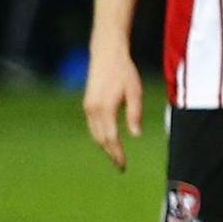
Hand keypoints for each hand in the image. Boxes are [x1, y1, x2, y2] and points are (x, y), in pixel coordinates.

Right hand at [81, 48, 143, 170]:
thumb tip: (135, 135)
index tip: (123, 165)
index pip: (111, 138)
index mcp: (105, 108)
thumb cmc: (124, 72)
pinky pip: (93, 126)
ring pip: (94, 134)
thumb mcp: (135, 92)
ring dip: (104, 146)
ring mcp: (88, 107)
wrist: (106, 55)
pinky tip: (109, 141)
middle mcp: (92, 110)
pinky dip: (100, 136)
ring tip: (116, 156)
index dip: (117, 153)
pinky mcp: (87, 104)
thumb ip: (134, 114)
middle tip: (121, 166)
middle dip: (110, 153)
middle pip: (101, 139)